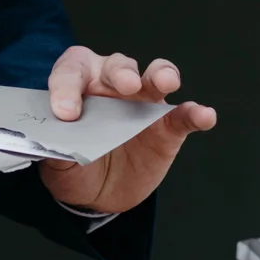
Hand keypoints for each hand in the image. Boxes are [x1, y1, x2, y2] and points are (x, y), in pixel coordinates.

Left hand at [36, 45, 216, 217]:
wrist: (97, 194)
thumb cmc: (73, 165)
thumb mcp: (55, 162)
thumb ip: (55, 149)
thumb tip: (54, 144)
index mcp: (78, 87)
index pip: (71, 71)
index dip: (66, 86)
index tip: (64, 113)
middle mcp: (112, 86)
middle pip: (117, 66)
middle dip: (121, 72)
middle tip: (126, 85)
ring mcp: (143, 104)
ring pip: (154, 77)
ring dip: (161, 75)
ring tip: (166, 82)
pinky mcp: (167, 128)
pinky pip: (183, 116)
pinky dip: (195, 114)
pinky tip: (204, 116)